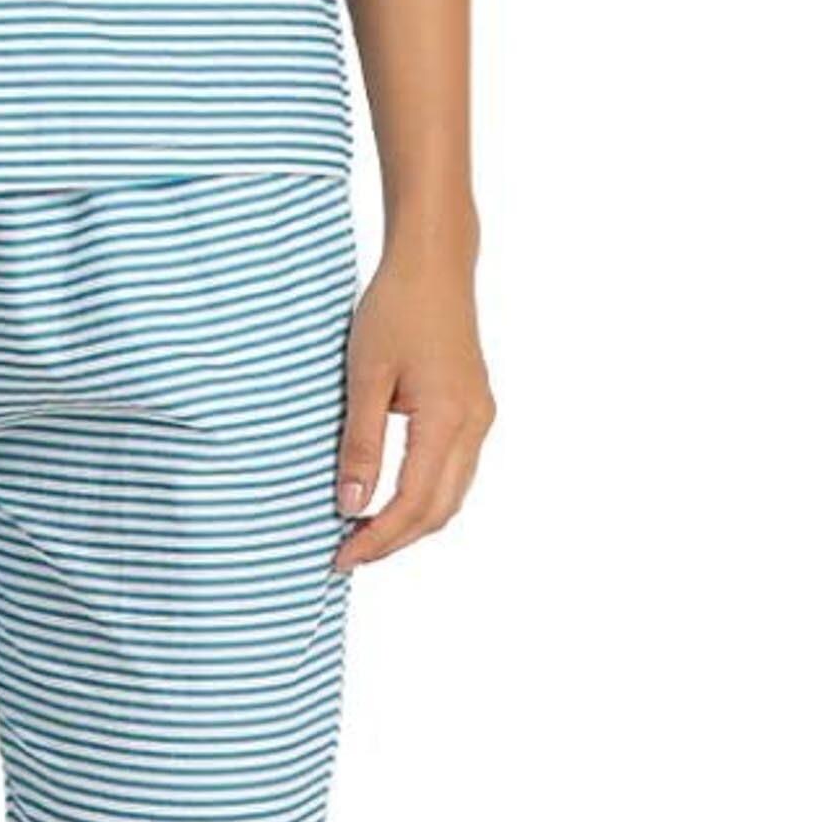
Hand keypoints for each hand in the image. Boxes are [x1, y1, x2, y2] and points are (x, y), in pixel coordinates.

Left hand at [331, 243, 494, 570]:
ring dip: (411, 521)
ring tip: (364, 533)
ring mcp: (480, 417)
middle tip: (348, 554)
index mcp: (449, 419)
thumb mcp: (365, 376)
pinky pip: (455, 470)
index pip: (414, 503)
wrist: (434, 265)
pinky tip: (390, 496)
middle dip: (395, 540)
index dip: (378, 538)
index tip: (341, 556)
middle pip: (440, 510)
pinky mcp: (475, 408)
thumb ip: (360, 444)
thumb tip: (350, 505)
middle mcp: (475, 425)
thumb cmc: (395, 309)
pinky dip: (424, 494)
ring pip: (452, 493)